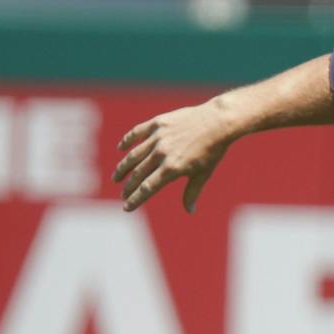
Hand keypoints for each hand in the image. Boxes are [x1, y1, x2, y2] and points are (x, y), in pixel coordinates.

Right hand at [111, 100, 232, 212]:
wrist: (217, 122)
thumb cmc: (213, 151)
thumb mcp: (203, 174)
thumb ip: (192, 192)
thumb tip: (190, 211)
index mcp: (172, 168)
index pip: (148, 188)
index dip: (136, 199)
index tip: (127, 207)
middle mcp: (161, 154)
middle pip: (138, 174)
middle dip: (129, 187)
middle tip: (122, 195)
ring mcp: (158, 137)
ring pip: (134, 155)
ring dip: (123, 167)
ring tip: (117, 177)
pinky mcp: (158, 123)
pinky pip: (137, 133)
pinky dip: (127, 141)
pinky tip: (121, 148)